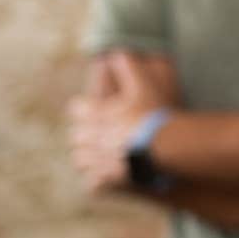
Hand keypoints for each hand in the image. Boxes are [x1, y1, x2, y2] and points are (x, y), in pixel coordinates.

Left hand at [68, 52, 173, 192]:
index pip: (77, 110)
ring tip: (103, 158)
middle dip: (87, 136)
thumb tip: (118, 51)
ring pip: (81, 161)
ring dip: (90, 158)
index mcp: (93, 114)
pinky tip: (109, 181)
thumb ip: (129, 68)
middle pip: (77, 137)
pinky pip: (93, 186)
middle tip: (102, 136)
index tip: (96, 111)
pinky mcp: (104, 181)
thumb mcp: (143, 85)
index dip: (87, 110)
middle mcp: (88, 138)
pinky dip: (99, 183)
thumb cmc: (152, 114)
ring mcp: (94, 161)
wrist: (161, 148)